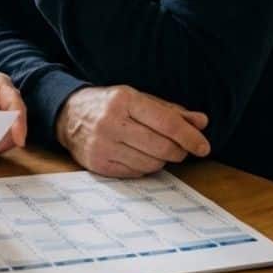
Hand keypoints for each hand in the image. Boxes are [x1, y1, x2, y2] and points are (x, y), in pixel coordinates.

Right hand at [56, 85, 210, 177]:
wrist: (68, 116)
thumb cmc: (110, 106)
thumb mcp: (139, 100)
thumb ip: (171, 112)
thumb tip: (201, 122)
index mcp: (125, 99)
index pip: (167, 123)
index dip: (190, 137)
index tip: (203, 147)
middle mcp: (111, 122)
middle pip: (162, 147)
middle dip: (178, 151)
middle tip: (180, 150)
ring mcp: (102, 145)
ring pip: (151, 164)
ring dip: (161, 160)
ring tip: (155, 150)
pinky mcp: (98, 164)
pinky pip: (135, 173)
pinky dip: (144, 168)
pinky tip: (139, 156)